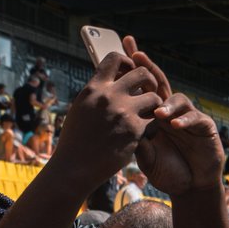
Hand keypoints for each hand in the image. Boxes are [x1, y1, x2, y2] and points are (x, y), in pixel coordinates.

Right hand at [48, 50, 161, 190]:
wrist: (73, 169)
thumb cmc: (75, 142)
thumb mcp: (80, 110)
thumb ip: (97, 94)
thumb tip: (110, 81)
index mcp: (93, 89)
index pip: (114, 58)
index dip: (127, 61)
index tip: (130, 71)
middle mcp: (108, 97)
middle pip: (142, 73)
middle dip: (149, 82)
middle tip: (147, 93)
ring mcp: (123, 112)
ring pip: (154, 97)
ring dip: (154, 107)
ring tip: (147, 117)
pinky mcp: (135, 130)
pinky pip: (155, 121)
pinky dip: (152, 128)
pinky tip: (144, 135)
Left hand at [121, 37, 224, 195]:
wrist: (188, 186)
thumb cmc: (165, 170)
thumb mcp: (142, 155)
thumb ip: (134, 140)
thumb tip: (117, 126)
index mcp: (152, 115)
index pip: (141, 89)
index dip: (132, 73)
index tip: (118, 56)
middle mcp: (170, 111)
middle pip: (159, 84)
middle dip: (148, 67)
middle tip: (136, 54)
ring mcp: (188, 117)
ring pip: (178, 99)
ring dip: (167, 103)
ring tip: (158, 113)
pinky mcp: (205, 127)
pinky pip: (196, 118)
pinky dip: (184, 119)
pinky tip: (174, 124)